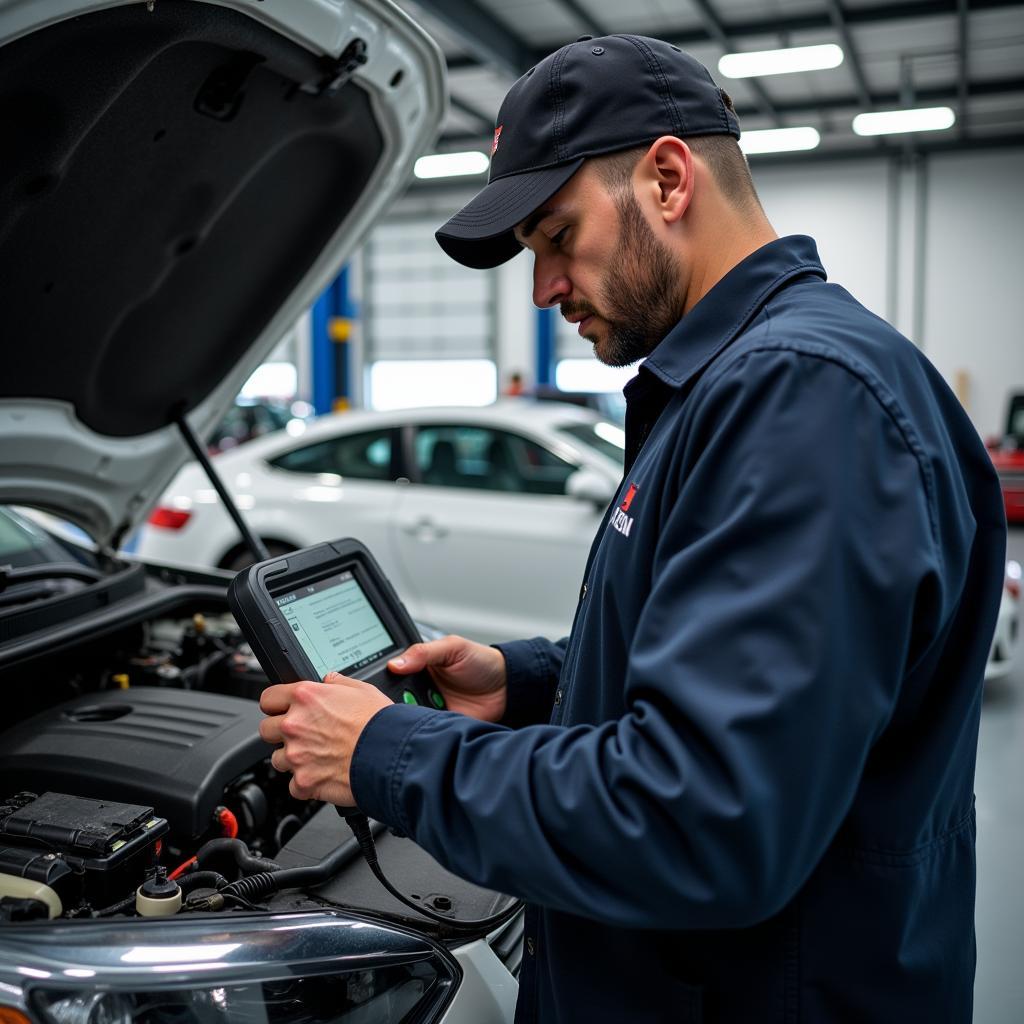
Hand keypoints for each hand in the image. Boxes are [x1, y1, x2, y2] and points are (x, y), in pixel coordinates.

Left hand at [259, 674, 391, 805]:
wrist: (391, 755)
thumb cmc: (380, 723)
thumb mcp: (362, 689)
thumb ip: (338, 682)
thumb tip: (330, 680)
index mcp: (305, 697)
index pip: (268, 698)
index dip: (276, 704)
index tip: (282, 709)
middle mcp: (295, 724)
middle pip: (266, 729)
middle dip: (280, 733)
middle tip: (303, 735)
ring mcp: (296, 755)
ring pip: (277, 759)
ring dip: (293, 759)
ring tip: (317, 757)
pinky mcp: (303, 782)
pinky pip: (293, 786)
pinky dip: (305, 784)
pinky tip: (322, 775)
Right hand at [388, 635, 506, 721]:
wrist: (508, 687)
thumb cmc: (482, 663)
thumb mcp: (453, 648)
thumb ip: (423, 652)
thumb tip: (395, 663)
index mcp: (418, 668)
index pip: (391, 676)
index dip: (384, 683)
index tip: (379, 688)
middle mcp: (419, 689)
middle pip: (394, 700)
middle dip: (395, 703)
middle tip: (404, 701)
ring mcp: (428, 708)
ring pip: (407, 718)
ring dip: (410, 718)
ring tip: (418, 712)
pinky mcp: (439, 726)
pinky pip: (425, 733)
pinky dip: (425, 732)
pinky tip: (428, 726)